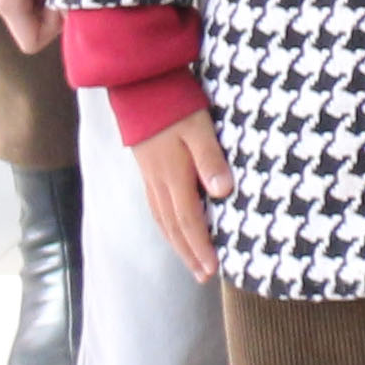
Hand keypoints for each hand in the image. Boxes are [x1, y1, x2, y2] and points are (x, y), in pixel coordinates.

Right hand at [134, 109, 231, 278]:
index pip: (189, 222)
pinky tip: (173, 228)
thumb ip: (211, 159)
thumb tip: (223, 193)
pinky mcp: (148, 171)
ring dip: (178, 243)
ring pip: (164, 221)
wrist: (141, 89)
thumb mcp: (199, 127)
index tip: (213, 269)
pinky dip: (167, 226)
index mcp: (174, 177)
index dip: (201, 247)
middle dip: (189, 254)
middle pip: (175, 228)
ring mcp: (151, 179)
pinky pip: (157, 208)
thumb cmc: (175, 105)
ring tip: (191, 261)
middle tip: (204, 276)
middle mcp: (159, 184)